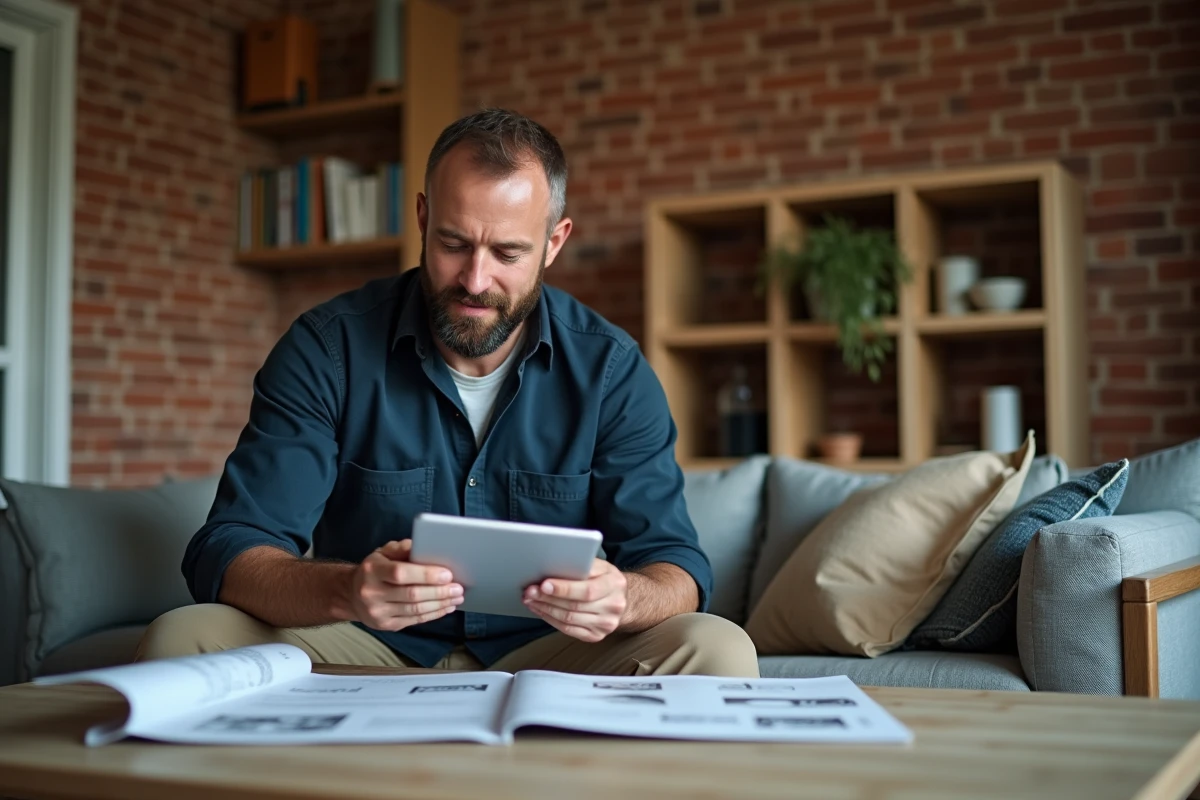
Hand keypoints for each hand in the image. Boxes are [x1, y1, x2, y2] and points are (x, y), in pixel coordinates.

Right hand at [346, 539, 463, 630]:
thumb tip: (426, 546)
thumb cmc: (375, 569)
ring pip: (415, 610)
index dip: (426, 575)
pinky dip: (433, 614)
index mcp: (372, 571)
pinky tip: (446, 607)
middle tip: (458, 588)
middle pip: (411, 594)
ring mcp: (378, 612)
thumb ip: (402, 548)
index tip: (448, 574)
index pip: (401, 573)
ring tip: (456, 598)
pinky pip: (414, 620)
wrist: (352, 595)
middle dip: (439, 592)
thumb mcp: (383, 552)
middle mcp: (372, 593)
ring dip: (440, 604)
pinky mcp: (386, 625)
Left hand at [522, 559, 627, 642]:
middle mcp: (613, 606)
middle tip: (529, 591)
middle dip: (548, 599)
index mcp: (615, 584)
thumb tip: (553, 565)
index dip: (564, 589)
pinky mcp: (596, 636)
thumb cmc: (604, 578)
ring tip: (530, 600)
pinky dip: (551, 620)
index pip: (587, 590)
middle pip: (574, 606)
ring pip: (569, 619)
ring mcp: (606, 624)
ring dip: (545, 610)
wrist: (621, 599)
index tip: (543, 584)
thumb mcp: (599, 566)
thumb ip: (582, 565)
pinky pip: (569, 630)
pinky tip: (540, 611)